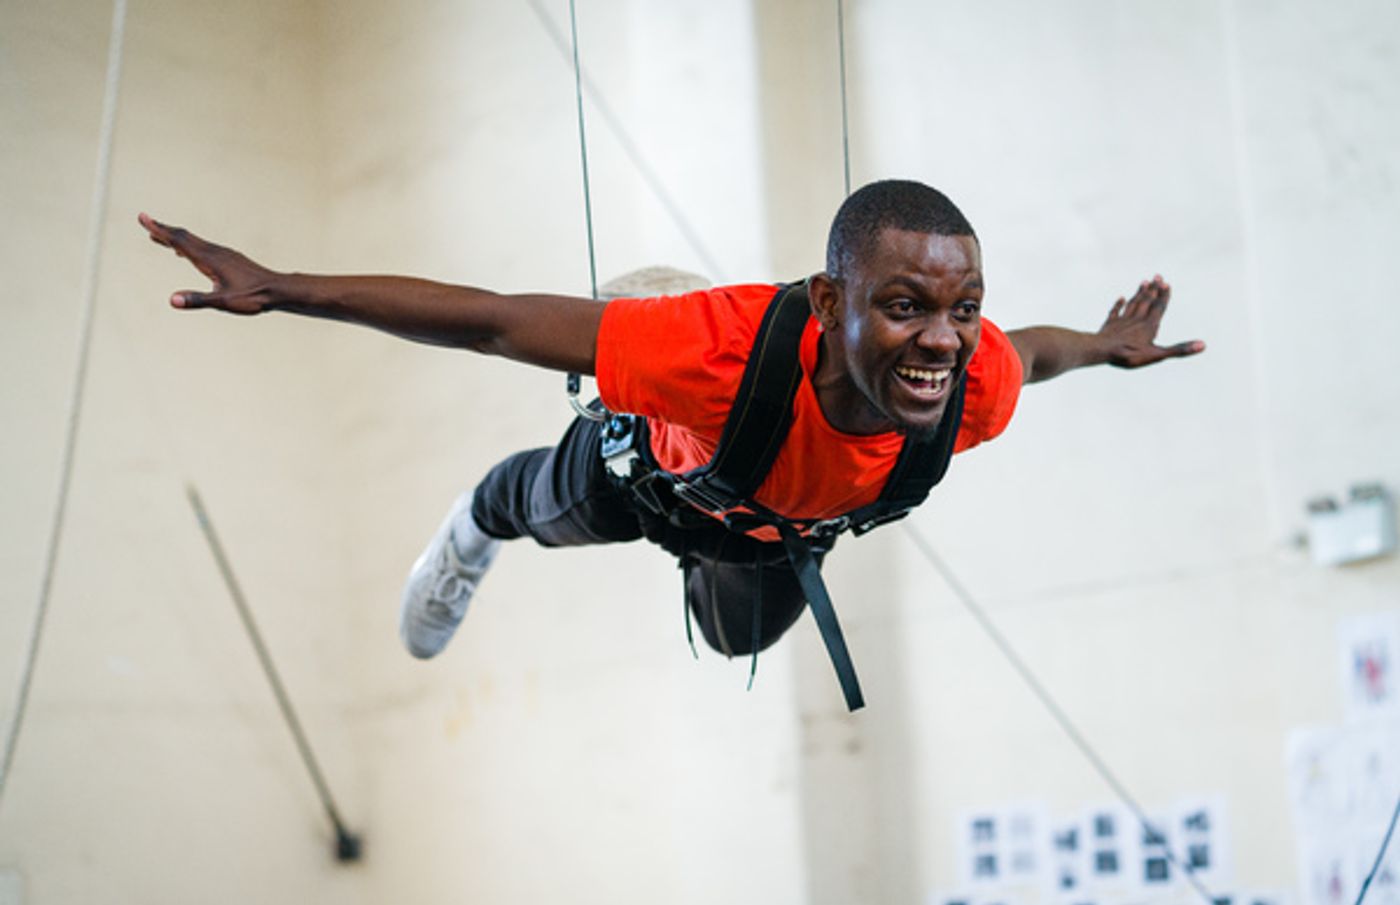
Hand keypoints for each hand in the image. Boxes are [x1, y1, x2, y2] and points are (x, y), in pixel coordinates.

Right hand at [139, 213, 277, 313]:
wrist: (277, 290)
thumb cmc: (253, 297)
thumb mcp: (223, 302)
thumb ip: (197, 300)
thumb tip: (172, 300)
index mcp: (209, 259)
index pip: (179, 241)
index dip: (159, 230)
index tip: (143, 218)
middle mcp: (215, 252)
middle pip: (184, 236)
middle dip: (163, 229)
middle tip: (145, 220)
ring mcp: (223, 254)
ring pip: (194, 241)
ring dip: (175, 237)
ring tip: (160, 236)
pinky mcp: (230, 259)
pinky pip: (203, 247)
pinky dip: (189, 245)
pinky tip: (187, 252)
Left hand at [1098, 275, 1204, 367]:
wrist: (1101, 351)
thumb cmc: (1129, 354)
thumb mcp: (1157, 355)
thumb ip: (1180, 350)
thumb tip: (1203, 345)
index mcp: (1149, 326)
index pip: (1159, 308)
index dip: (1164, 296)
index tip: (1167, 284)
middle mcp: (1137, 320)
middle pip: (1147, 301)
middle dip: (1153, 289)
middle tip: (1158, 276)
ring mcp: (1122, 321)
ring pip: (1133, 304)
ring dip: (1139, 293)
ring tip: (1144, 282)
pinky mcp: (1109, 325)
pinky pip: (1115, 312)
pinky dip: (1118, 304)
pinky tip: (1121, 298)